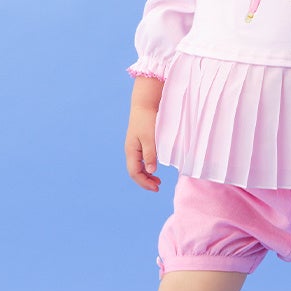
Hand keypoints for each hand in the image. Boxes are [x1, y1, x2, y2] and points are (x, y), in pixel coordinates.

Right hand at [125, 77, 163, 191]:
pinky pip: (142, 159)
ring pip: (138, 166)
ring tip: (157, 180)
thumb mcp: (150, 138)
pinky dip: (148, 167)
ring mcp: (135, 146)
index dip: (144, 182)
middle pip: (135, 171)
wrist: (145, 103)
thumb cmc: (147, 119)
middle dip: (145, 181)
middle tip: (158, 186)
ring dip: (147, 175)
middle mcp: (131, 150)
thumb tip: (151, 171)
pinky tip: (155, 167)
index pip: (134, 172)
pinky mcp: (140, 142)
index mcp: (131, 150)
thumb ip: (150, 154)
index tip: (156, 187)